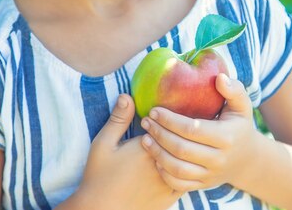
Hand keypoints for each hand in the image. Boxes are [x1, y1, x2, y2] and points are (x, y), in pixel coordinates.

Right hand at [77, 94, 181, 209]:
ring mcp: (168, 182)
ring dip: (192, 149)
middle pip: (182, 141)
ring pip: (190, 160)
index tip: (168, 111)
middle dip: (184, 131)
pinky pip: (190, 179)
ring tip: (192, 139)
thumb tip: (127, 95)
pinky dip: (192, 169)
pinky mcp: (171, 197)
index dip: (169, 119)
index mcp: (147, 147)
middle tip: (184, 122)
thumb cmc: (99, 176)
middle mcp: (162, 163)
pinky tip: (191, 161)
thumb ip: (118, 119)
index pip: (168, 126)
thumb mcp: (103, 144)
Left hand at [140, 74, 260, 191]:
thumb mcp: (242, 105)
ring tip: (144, 138)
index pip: (193, 129)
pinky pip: (178, 184)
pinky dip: (163, 173)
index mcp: (226, 137)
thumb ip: (233, 89)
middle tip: (145, 121)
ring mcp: (210, 175)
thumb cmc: (238, 125)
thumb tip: (219, 78)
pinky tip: (154, 158)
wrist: (247, 159)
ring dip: (157, 153)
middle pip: (181, 149)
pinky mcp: (203, 185)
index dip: (170, 120)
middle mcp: (219, 159)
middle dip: (159, 134)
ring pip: (177, 168)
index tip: (154, 110)